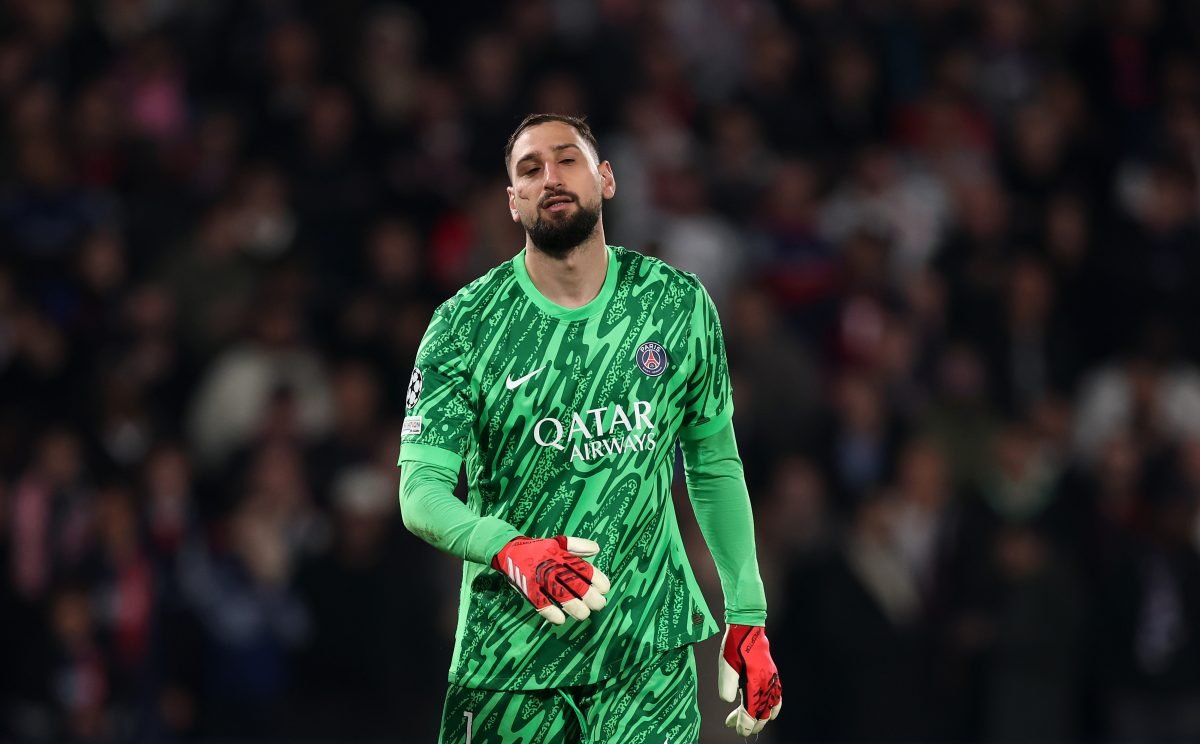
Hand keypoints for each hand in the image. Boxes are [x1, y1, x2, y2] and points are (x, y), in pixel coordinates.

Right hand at [491, 535, 610, 624]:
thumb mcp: (558, 542)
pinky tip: (561, 620)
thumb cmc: (538, 548)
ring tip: (584, 615)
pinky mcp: (528, 590)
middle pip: (576, 585)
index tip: (605, 589)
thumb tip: (597, 549)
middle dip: (591, 598)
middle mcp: (552, 566)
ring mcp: (540, 579)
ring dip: (575, 608)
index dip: (598, 580)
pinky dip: (552, 614)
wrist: (508, 550)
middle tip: (599, 605)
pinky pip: (541, 605)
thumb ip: (578, 546)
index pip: (584, 569)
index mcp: (562, 554)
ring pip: (561, 597)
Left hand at [718, 624, 781, 735]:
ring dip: (761, 717)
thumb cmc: (735, 646)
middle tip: (739, 728)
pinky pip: (777, 697)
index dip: (743, 725)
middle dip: (752, 724)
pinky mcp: (773, 675)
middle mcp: (766, 684)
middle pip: (762, 713)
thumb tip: (728, 702)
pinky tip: (764, 708)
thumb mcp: (725, 666)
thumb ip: (726, 687)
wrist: (747, 628)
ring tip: (751, 722)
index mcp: (754, 684)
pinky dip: (772, 707)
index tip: (737, 730)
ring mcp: (772, 680)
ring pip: (771, 707)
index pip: (750, 713)